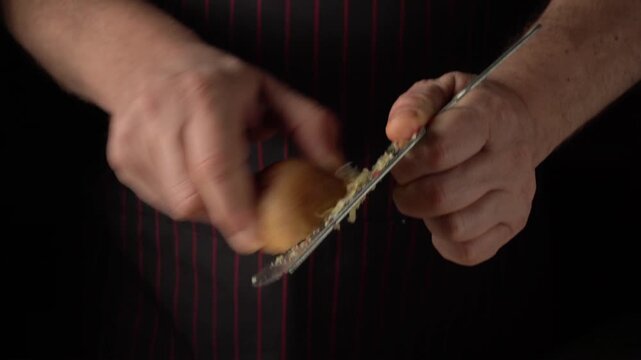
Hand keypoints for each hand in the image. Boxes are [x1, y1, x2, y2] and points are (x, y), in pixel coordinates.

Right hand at [107, 45, 341, 252]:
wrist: (147, 63)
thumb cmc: (216, 80)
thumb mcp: (271, 90)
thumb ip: (310, 125)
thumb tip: (335, 167)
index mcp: (205, 96)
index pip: (215, 166)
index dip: (236, 209)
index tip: (256, 239)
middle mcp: (163, 117)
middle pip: (190, 198)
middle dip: (227, 216)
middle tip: (252, 213)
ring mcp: (135, 141)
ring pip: (176, 206)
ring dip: (209, 208)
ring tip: (222, 179)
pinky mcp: (122, 161)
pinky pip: (161, 203)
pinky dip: (188, 200)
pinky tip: (195, 174)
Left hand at [386, 72, 536, 265]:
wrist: (519, 122)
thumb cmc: (468, 108)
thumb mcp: (440, 90)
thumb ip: (413, 105)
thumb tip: (396, 133)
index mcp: (489, 119)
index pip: (440, 151)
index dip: (407, 162)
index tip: (400, 160)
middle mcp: (509, 161)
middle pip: (440, 196)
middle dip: (407, 193)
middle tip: (406, 182)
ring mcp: (516, 196)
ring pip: (453, 228)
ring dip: (425, 217)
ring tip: (426, 196)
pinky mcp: (514, 223)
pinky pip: (469, 251)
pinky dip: (444, 241)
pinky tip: (443, 216)